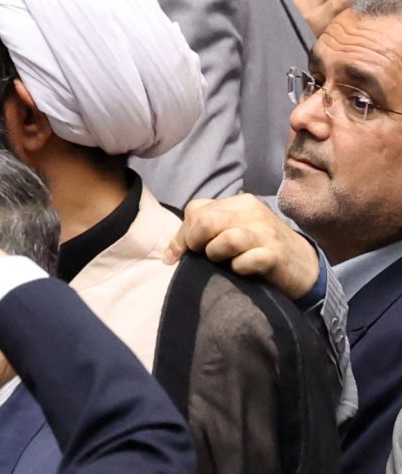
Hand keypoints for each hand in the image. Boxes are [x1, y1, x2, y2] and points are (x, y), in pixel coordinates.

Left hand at [162, 194, 319, 299]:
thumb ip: (204, 234)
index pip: (196, 210)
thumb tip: (169, 255)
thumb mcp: (234, 233)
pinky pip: (245, 262)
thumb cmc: (260, 249)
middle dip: (194, 242)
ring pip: (225, 239)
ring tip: (224, 263)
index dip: (183, 233)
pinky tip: (243, 271)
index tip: (181, 253)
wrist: (305, 267)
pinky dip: (238, 269)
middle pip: (205, 221)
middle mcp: (252, 212)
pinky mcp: (276, 256)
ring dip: (216, 255)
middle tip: (202, 256)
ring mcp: (266, 233)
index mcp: (239, 203)